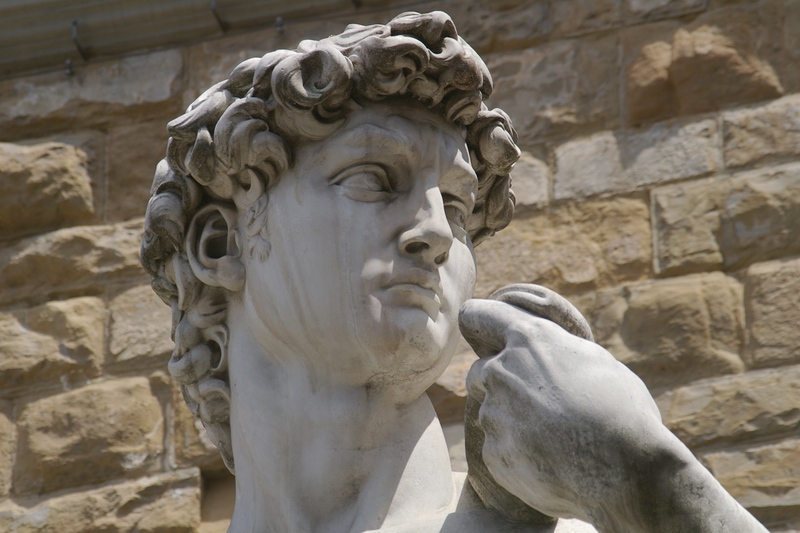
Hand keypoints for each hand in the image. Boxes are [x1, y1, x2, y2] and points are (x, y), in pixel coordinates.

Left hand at [460, 285, 767, 531]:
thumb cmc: (623, 411)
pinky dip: (517, 456)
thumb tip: (551, 352)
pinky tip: (551, 462)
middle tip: (538, 405)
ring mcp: (494, 413)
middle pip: (481, 372)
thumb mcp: (596, 362)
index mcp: (529, 340)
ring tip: (556, 439)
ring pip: (491, 413)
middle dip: (500, 385)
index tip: (473, 325)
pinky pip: (498, 449)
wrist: (626, 470)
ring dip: (512, 422)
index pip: (479, 315)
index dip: (477, 320)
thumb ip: (558, 352)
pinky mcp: (493, 452)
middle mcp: (501, 371)